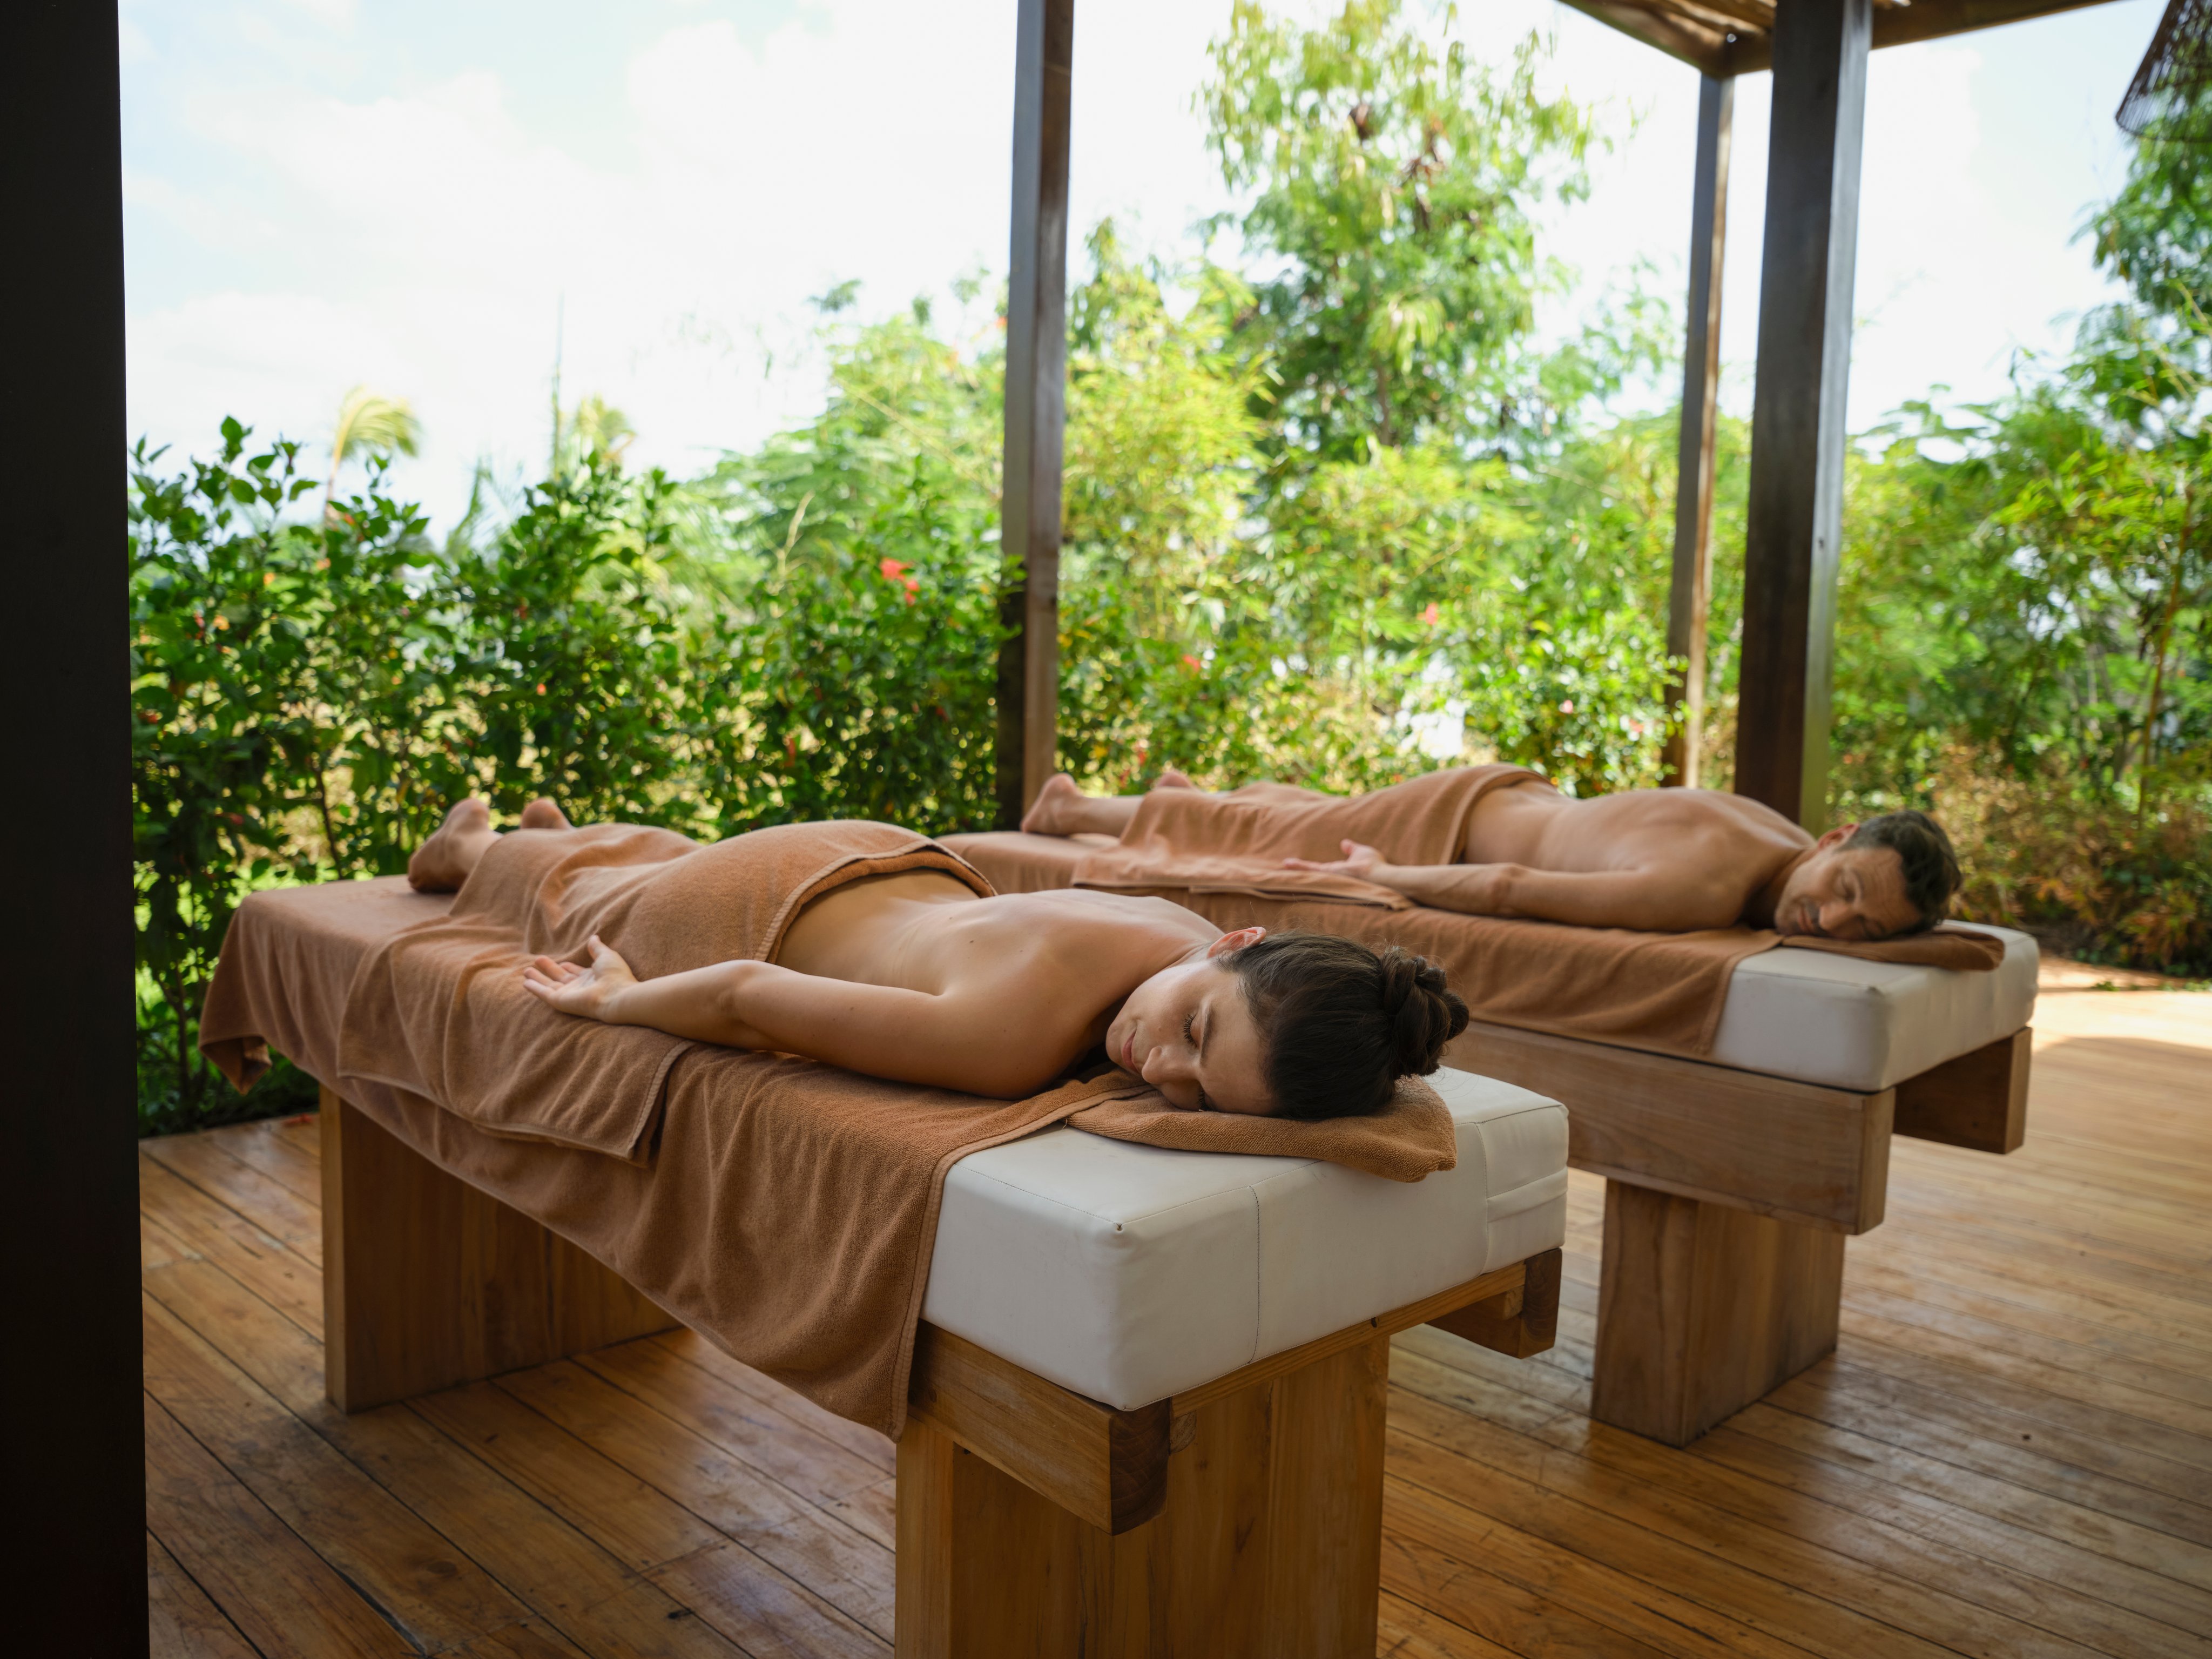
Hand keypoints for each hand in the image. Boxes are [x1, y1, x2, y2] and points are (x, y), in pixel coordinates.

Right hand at [522, 935, 638, 1021]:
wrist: (616, 995)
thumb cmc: (616, 976)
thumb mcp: (606, 956)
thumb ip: (597, 948)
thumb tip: (594, 937)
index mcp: (592, 978)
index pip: (576, 972)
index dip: (569, 967)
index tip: (563, 961)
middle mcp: (580, 988)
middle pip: (560, 978)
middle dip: (550, 969)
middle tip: (538, 960)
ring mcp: (570, 995)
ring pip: (549, 985)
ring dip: (538, 978)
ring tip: (526, 971)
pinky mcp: (561, 1001)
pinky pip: (544, 994)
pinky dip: (535, 988)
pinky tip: (526, 983)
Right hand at [1282, 839, 1388, 880]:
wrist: (1378, 875)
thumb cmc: (1373, 865)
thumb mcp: (1361, 852)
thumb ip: (1351, 849)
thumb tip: (1344, 843)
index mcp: (1339, 871)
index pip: (1323, 869)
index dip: (1313, 867)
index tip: (1303, 865)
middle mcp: (1332, 876)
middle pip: (1313, 872)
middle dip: (1300, 870)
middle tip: (1286, 866)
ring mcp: (1330, 875)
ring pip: (1309, 871)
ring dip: (1296, 868)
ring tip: (1284, 864)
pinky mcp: (1329, 872)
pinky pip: (1311, 869)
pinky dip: (1299, 866)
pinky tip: (1287, 863)